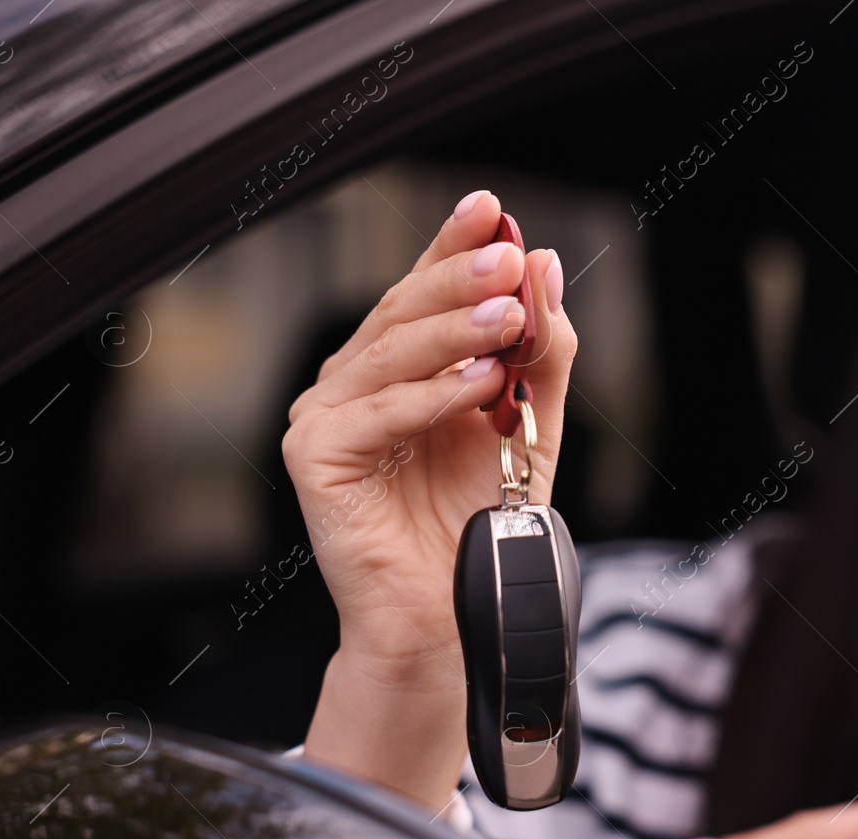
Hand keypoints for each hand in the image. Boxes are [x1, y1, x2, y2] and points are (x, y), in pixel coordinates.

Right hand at [285, 190, 577, 806]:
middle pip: (403, 311)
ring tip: (507, 315)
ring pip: (388, 355)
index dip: (452, 244)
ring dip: (452, 331)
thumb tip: (545, 261)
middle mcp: (355, 380)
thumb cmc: (484, 520)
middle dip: (459, 279)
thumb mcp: (532, 426)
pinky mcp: (312, 457)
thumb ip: (543, 352)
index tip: (493, 208)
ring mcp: (326, 416)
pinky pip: (372, 415)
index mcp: (401, 365)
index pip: (425, 290)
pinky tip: (477, 383)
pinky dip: (426, 397)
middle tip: (508, 257)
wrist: (455, 612)